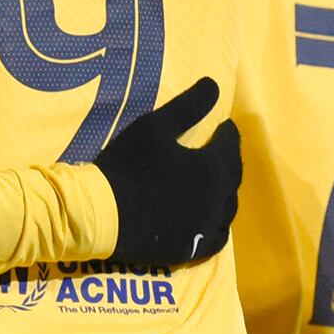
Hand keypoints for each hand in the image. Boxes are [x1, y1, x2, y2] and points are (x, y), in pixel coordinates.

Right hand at [93, 80, 241, 270]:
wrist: (100, 214)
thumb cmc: (127, 166)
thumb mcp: (154, 127)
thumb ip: (188, 107)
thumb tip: (214, 85)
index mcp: (211, 168)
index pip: (230, 146)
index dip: (228, 135)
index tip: (224, 127)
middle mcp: (217, 199)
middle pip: (232, 177)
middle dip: (229, 162)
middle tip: (222, 152)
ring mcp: (206, 227)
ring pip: (228, 208)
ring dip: (226, 192)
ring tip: (217, 183)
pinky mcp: (193, 248)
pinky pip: (218, 237)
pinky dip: (219, 224)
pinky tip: (211, 218)